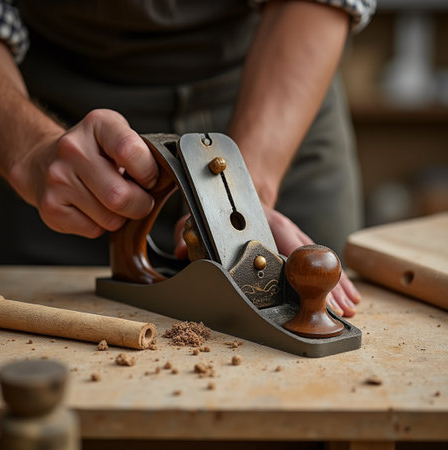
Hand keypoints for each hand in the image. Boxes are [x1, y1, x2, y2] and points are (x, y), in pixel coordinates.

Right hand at [9, 109, 157, 237]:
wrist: (46, 160)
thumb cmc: (94, 151)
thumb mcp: (121, 136)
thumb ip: (144, 153)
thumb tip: (168, 181)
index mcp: (98, 124)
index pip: (131, 152)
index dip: (149, 173)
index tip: (149, 178)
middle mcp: (73, 149)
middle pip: (121, 196)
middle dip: (140, 204)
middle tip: (138, 198)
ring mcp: (58, 180)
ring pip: (111, 219)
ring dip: (121, 217)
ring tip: (111, 200)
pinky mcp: (50, 208)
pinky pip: (94, 230)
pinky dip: (101, 226)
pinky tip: (93, 208)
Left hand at [174, 207, 360, 316]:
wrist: (242, 190)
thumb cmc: (223, 209)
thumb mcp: (199, 217)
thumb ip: (188, 232)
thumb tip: (181, 250)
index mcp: (265, 224)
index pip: (287, 246)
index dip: (302, 267)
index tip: (313, 287)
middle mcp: (285, 231)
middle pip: (311, 259)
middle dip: (328, 284)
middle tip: (343, 309)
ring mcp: (295, 238)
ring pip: (320, 262)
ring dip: (337, 285)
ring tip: (351, 308)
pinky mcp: (299, 245)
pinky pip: (319, 263)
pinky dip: (334, 279)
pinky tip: (346, 296)